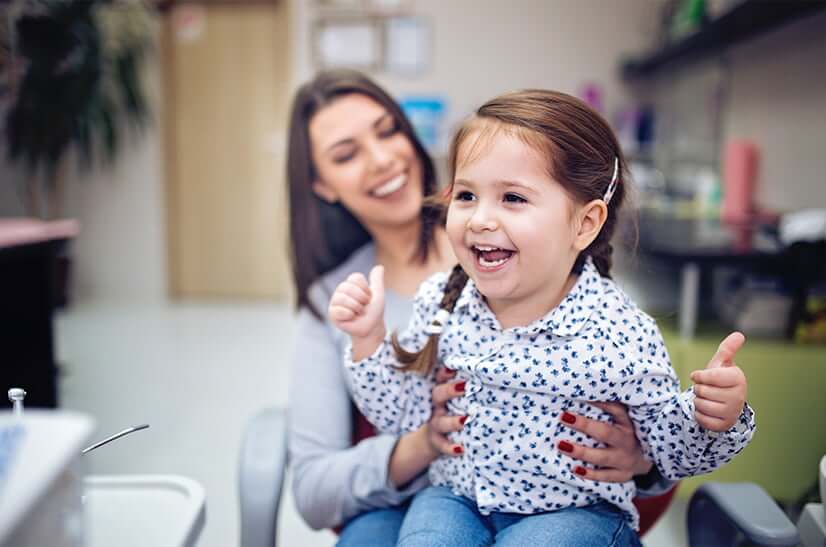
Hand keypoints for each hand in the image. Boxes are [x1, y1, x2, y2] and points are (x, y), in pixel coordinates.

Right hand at [328, 265, 385, 340]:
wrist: (371, 328)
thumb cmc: (374, 311)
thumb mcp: (378, 294)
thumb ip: (377, 280)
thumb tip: (380, 267)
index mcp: (351, 284)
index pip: (355, 278)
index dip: (365, 289)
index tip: (368, 297)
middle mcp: (341, 291)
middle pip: (348, 287)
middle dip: (361, 299)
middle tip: (364, 306)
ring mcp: (335, 302)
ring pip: (343, 298)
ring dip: (356, 307)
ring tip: (358, 313)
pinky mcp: (332, 313)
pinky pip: (339, 310)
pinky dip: (349, 315)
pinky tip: (351, 318)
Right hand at [387, 366, 466, 485]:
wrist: (430, 441)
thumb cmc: (450, 414)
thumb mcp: (452, 401)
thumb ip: (463, 390)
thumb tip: (489, 376)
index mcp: (440, 395)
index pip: (440, 380)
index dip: (444, 373)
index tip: (453, 368)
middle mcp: (436, 408)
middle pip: (437, 396)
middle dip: (449, 390)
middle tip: (464, 387)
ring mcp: (435, 425)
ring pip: (440, 422)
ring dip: (452, 421)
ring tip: (465, 420)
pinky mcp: (437, 442)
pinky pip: (442, 445)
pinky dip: (450, 447)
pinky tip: (460, 449)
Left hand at [557, 402, 651, 481]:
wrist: (647, 457)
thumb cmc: (627, 432)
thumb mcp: (623, 419)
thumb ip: (608, 408)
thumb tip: (581, 395)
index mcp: (627, 423)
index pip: (616, 410)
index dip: (600, 403)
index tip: (580, 396)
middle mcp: (627, 441)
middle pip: (605, 433)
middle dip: (585, 425)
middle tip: (563, 417)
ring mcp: (625, 460)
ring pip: (602, 457)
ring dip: (581, 452)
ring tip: (562, 445)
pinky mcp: (623, 475)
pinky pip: (605, 476)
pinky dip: (590, 474)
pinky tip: (575, 469)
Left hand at [690, 331, 747, 431]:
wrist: (725, 402)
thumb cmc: (720, 380)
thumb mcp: (721, 363)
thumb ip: (727, 349)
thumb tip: (739, 334)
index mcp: (738, 379)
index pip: (708, 376)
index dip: (699, 376)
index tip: (700, 376)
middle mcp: (738, 396)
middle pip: (702, 391)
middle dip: (698, 389)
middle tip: (706, 389)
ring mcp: (732, 412)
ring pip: (700, 405)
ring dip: (697, 402)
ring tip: (707, 399)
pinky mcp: (724, 425)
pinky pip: (701, 419)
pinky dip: (699, 415)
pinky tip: (707, 411)